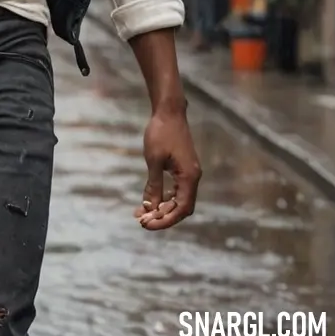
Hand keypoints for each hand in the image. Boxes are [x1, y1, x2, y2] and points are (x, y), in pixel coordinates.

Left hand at [134, 107, 201, 230]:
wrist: (169, 112)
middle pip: (181, 208)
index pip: (181, 209)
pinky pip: (176, 190)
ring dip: (161, 208)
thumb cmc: (161, 133)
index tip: (147, 224)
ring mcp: (189, 173)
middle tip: (141, 221)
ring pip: (178, 200)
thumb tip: (150, 207)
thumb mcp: (154, 160)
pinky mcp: (183, 168)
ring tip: (141, 214)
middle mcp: (193, 178)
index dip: (165, 220)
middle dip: (162, 217)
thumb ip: (154, 185)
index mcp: (190, 177)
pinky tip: (149, 201)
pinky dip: (163, 197)